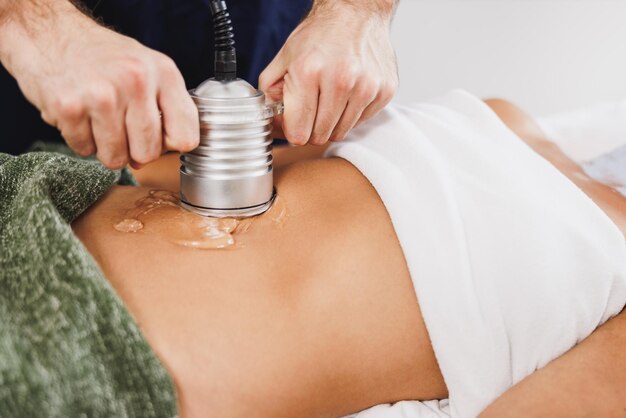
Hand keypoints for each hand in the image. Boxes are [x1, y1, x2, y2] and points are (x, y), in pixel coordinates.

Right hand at [0, 2, 198, 168]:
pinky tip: (79, 115)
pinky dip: (80, 139)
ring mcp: (102, 96)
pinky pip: (84, 150)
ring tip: (98, 119)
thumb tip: (162, 154)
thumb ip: (165, 108)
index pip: (186, 137)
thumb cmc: (102, 56)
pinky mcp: (69, 108)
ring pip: (116, 158)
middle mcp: (136, 82)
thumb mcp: (148, 68)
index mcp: (164, 73)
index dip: (170, 146)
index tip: (157, 138)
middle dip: (135, 151)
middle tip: (122, 129)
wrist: (50, 32)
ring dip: (106, 147)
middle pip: (149, 153)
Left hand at [259, 1, 397, 145]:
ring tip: (330, 97)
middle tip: (312, 108)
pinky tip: (348, 91)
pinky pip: (361, 121)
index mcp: (309, 72)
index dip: (292, 131)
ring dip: (332, 121)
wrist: (357, 12)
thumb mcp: (284, 58)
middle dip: (311, 127)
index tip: (295, 122)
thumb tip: (271, 127)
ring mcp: (366, 87)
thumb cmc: (320, 35)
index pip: (298, 134)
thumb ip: (270, 94)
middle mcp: (340, 81)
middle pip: (320, 136)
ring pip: (341, 132)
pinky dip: (352, 113)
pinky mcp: (384, 91)